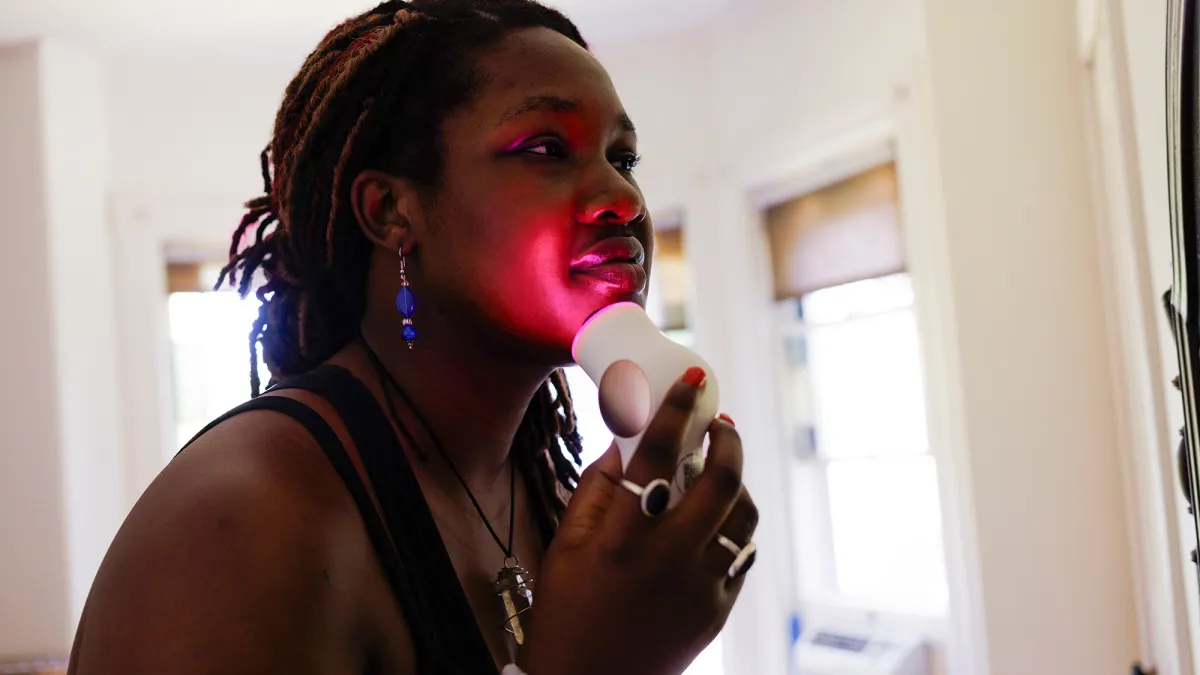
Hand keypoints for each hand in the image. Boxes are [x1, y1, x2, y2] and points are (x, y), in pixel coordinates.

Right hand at [519, 369, 757, 674]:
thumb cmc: (566, 615)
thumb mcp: (565, 547)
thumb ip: (595, 490)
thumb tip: (624, 444)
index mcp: (622, 538)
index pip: (659, 455)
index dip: (679, 409)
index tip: (695, 379)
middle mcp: (668, 559)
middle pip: (723, 481)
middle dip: (728, 440)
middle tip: (719, 423)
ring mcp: (701, 588)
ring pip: (744, 516)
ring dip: (738, 483)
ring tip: (719, 470)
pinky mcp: (718, 611)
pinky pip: (742, 554)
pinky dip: (733, 527)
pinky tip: (715, 518)